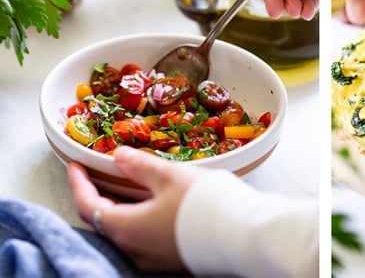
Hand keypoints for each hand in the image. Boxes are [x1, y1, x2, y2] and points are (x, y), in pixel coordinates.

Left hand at [67, 146, 200, 272]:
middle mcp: (134, 248)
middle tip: (100, 173)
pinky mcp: (171, 258)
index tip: (75, 166)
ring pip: (127, 229)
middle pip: (106, 220)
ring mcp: (153, 258)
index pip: (89, 205)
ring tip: (129, 183)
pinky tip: (155, 202)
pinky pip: (146, 236)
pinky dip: (142, 217)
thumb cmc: (202, 203)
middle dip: (101, 194)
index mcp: (127, 227)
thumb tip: (119, 155)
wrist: (240, 234)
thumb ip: (140, 166)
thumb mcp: (169, 176)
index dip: (79, 184)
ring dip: (123, 206)